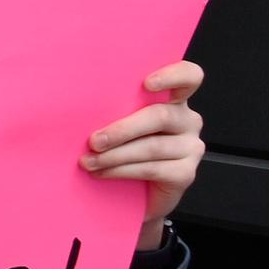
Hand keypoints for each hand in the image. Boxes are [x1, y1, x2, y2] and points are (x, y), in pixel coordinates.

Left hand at [82, 61, 204, 246]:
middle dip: (122, 129)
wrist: (130, 193)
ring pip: (152, 146)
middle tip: (93, 141)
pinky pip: (151, 169)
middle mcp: (187, 120)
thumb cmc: (118, 148)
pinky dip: (121, 171)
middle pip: (160, 116)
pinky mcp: (186, 173)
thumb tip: (78, 103)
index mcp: (172, 100)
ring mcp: (190, 147)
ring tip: (88, 161)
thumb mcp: (117, 123)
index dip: (172, 75)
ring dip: (114, 155)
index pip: (188, 77)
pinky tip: (101, 173)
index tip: (147, 83)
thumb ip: (114, 109)